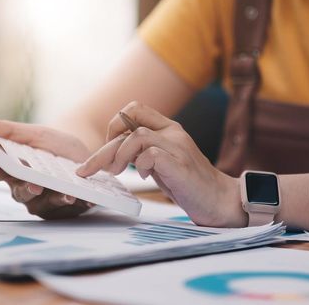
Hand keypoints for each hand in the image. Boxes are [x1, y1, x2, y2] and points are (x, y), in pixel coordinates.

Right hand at [0, 119, 92, 218]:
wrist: (86, 157)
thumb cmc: (55, 146)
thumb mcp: (36, 134)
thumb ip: (10, 131)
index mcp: (11, 169)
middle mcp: (21, 187)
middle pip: (17, 191)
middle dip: (25, 188)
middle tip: (34, 185)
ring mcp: (39, 201)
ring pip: (39, 203)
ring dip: (51, 198)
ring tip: (63, 194)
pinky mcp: (57, 210)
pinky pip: (62, 209)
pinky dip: (71, 202)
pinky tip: (78, 197)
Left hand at [76, 101, 246, 226]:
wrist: (219, 200)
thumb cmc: (187, 183)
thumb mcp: (161, 161)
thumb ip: (142, 151)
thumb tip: (111, 153)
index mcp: (168, 128)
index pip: (135, 108)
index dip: (115, 124)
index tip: (108, 148)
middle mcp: (173, 132)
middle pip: (128, 125)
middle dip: (103, 149)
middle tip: (88, 169)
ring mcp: (178, 147)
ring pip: (137, 136)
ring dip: (119, 155)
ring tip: (116, 172)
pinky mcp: (180, 165)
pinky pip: (151, 155)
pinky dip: (139, 166)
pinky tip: (142, 176)